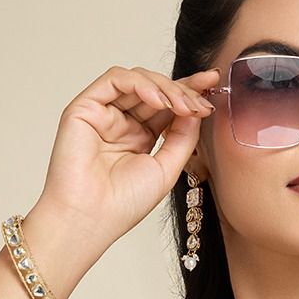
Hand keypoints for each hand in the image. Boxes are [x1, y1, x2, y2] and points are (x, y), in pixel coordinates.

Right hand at [34, 62, 219, 257]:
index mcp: (140, 138)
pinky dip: (140, 83)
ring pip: (138, 80)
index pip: (167, 106)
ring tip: (183, 105)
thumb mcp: (166, 169)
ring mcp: (103, 113)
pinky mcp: (85, 107)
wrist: (91, 218)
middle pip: (155, 90)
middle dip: (183, 90)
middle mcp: (121, 123)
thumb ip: (183, 137)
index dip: (190, 93)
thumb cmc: (123, 204)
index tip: (214, 83)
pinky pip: (115, 80)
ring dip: (165, 88)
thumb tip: (197, 108)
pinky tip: (158, 99)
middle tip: (202, 101)